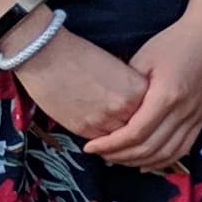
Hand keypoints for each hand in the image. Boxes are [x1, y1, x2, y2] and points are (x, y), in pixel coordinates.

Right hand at [11, 26, 150, 145]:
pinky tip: (104, 142)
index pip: (155, 115)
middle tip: (138, 140)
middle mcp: (125, 108)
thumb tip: (141, 110)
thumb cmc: (80, 55)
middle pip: (141, 133)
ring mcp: (104, 121)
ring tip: (122, 145)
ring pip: (122, 144)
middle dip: (140, 137)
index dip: (152, 120)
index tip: (151, 123)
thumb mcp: (118, 70)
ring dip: (123, 146)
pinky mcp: (84, 129)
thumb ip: (132, 91)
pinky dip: (105, 145)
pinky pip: (102, 145)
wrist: (46, 55)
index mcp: (138, 90)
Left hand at [84, 11, 201, 170]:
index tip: (91, 147)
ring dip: (140, 161)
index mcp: (167, 96)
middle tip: (100, 154)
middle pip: (149, 148)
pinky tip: (146, 162)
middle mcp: (184, 111)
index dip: (111, 144)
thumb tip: (109, 112)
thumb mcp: (142, 59)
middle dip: (120, 156)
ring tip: (118, 159)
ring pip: (166, 154)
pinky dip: (163, 160)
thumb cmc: (172, 42)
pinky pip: (182, 149)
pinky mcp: (201, 119)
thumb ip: (128, 89)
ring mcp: (195, 117)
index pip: (135, 133)